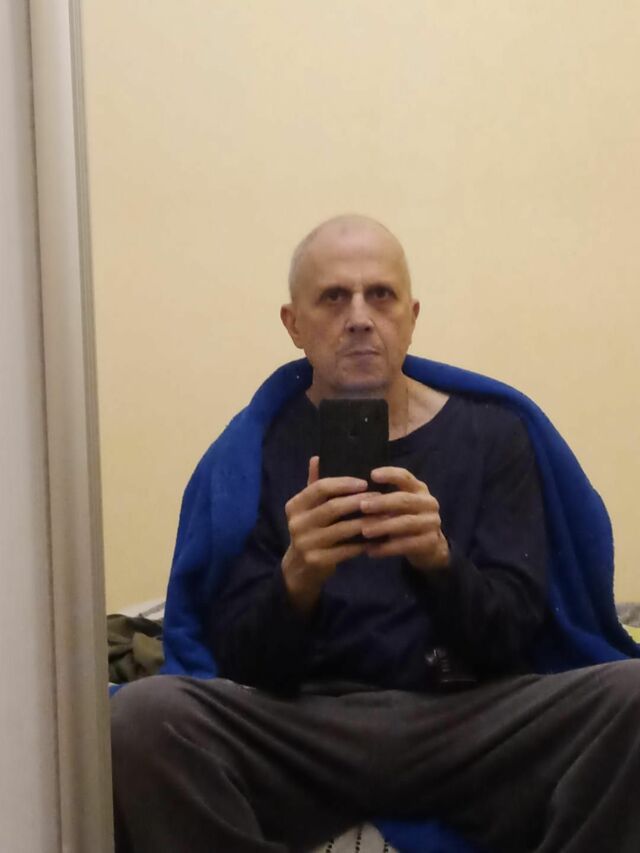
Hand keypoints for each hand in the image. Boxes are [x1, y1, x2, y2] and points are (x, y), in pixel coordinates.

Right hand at [282, 457, 370, 613]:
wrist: (299, 568)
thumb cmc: (309, 530)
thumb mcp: (307, 508)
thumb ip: (314, 484)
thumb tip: (318, 457)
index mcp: (295, 505)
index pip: (320, 488)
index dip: (343, 484)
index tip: (364, 483)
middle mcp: (297, 523)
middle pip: (333, 507)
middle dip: (359, 502)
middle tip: (380, 498)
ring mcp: (306, 543)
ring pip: (342, 529)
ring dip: (366, 522)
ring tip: (383, 517)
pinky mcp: (317, 560)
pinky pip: (346, 550)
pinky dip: (363, 544)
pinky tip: (377, 539)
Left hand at [359, 466, 449, 572]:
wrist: (430, 546)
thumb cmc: (406, 519)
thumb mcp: (400, 506)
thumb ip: (384, 500)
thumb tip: (355, 498)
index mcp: (419, 489)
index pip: (406, 477)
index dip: (390, 474)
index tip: (372, 475)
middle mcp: (428, 503)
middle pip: (404, 500)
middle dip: (382, 503)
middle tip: (362, 506)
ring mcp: (432, 523)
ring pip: (406, 523)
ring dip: (383, 526)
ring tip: (364, 531)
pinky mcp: (430, 542)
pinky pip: (407, 544)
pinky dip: (387, 548)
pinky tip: (371, 551)